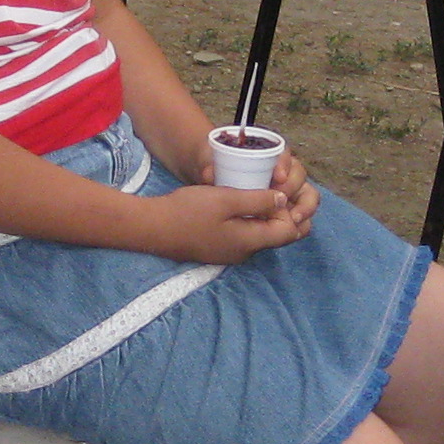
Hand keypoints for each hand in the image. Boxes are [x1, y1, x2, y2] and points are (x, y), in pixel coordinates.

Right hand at [148, 178, 311, 264]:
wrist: (154, 227)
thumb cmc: (189, 211)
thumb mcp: (226, 199)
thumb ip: (258, 200)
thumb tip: (283, 200)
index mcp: (250, 241)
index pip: (289, 231)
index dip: (288, 210)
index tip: (273, 190)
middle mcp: (245, 252)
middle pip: (277, 235)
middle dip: (280, 213)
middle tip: (268, 190)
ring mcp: (231, 253)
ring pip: (260, 234)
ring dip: (263, 216)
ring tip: (253, 192)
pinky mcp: (219, 248)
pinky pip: (244, 235)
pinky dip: (249, 220)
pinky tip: (237, 203)